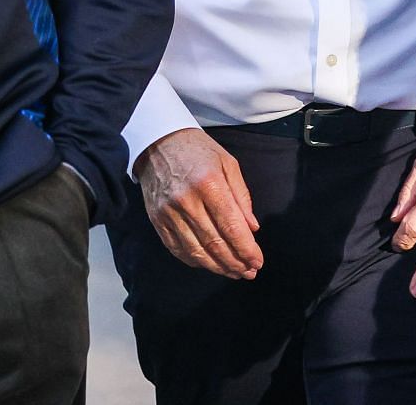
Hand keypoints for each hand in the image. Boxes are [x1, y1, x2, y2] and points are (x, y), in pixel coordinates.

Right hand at [133, 128, 262, 279]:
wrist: (158, 142)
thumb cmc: (198, 150)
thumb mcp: (227, 163)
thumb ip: (241, 197)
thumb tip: (252, 229)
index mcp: (209, 183)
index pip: (231, 226)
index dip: (246, 248)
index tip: (258, 262)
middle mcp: (187, 201)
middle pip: (214, 243)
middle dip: (235, 262)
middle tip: (249, 272)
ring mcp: (169, 213)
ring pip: (196, 251)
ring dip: (217, 267)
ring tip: (234, 273)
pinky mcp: (157, 220)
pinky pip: (177, 249)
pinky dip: (195, 261)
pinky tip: (210, 264)